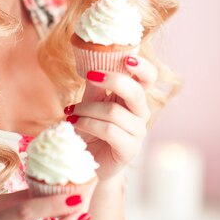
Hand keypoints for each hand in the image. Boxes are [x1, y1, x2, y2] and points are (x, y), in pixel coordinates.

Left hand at [64, 57, 156, 179]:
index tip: (127, 58)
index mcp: (133, 96)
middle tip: (91, 75)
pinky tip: (75, 124)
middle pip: (135, 91)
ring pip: (114, 112)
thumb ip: (95, 84)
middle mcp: (140, 112)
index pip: (148, 77)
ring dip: (87, 109)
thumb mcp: (90, 101)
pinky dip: (88, 124)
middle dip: (112, 80)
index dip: (142, 66)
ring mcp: (137, 132)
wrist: (86, 160)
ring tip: (71, 113)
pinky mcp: (129, 149)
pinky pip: (109, 130)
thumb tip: (92, 62)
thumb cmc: (90, 128)